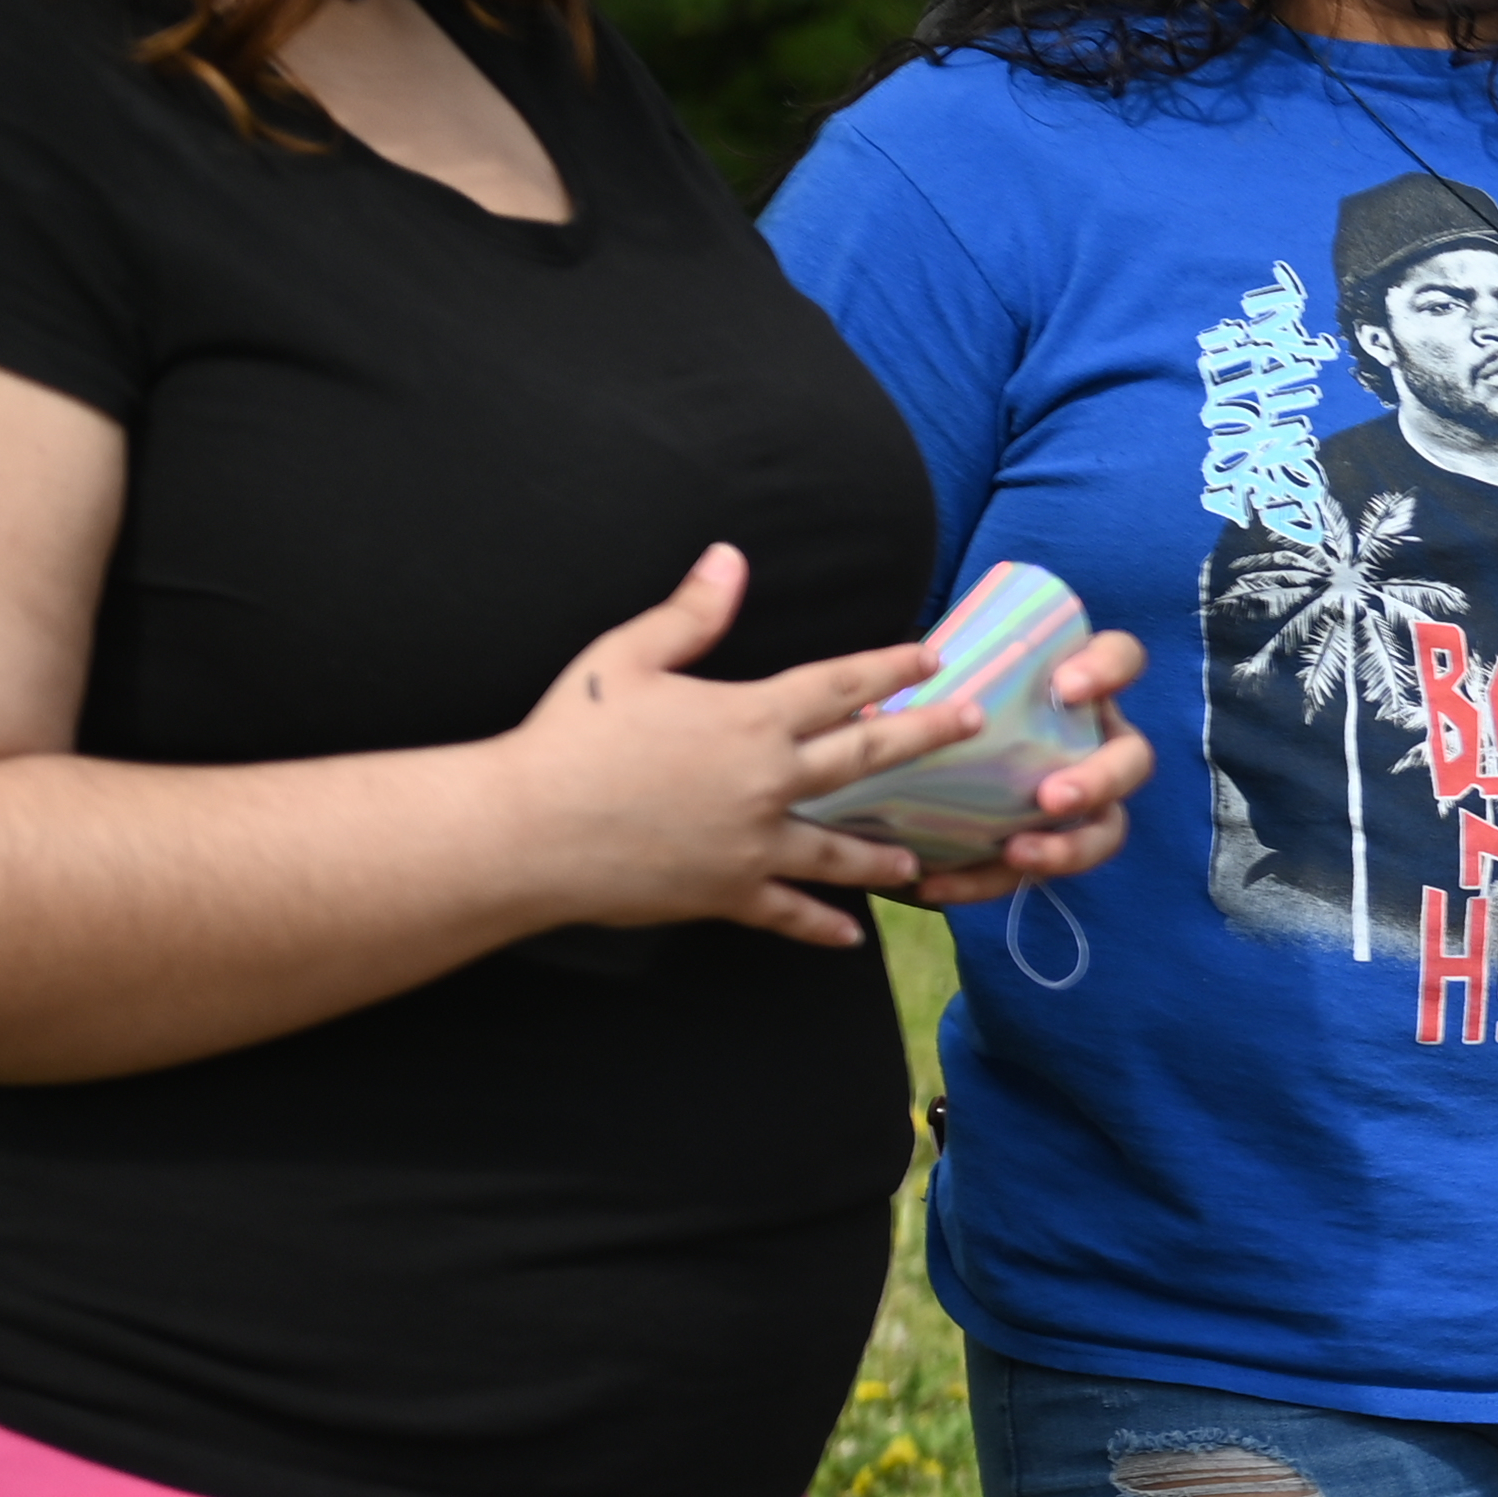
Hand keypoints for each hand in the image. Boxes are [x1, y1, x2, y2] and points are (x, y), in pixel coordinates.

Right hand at [497, 546, 967, 948]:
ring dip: (882, 854)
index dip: (891, 666)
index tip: (933, 656)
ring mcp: (753, 844)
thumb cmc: (568, 737)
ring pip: (839, 850)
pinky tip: (851, 938)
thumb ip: (688, 613)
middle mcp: (767, 781)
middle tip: (973, 726)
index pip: (840, 684)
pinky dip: (821, 927)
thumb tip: (728, 558)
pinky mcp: (728, 894)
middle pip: (865, 757)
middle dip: (925, 737)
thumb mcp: (624, 658)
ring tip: (918, 860)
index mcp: (749, 718)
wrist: (524, 829)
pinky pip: (787, 914)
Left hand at [900, 623, 1160, 906]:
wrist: (893, 771)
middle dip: (1101, 780)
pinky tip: (937, 885)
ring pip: (1107, 829)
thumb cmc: (927, 708)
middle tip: (1053, 797)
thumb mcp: (935, 686)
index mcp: (1076, 689)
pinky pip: (1030, 874)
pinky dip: (984, 881)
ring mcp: (1077, 801)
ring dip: (1070, 846)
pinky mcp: (1039, 848)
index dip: (1107, 670)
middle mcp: (1091, 743)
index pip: (1120, 660)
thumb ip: (934, 689)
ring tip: (1019, 854)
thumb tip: (878, 715)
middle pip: (1132, 759)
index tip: (1066, 688)